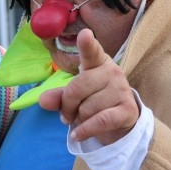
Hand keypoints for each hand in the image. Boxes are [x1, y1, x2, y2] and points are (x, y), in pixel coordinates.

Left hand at [39, 29, 139, 143]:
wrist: (121, 121)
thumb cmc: (95, 102)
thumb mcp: (75, 97)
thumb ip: (58, 96)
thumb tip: (43, 100)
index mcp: (98, 63)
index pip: (92, 52)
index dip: (87, 44)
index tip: (84, 34)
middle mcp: (112, 72)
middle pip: (77, 88)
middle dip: (67, 106)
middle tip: (67, 115)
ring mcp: (122, 90)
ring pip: (87, 108)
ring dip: (79, 120)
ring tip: (83, 120)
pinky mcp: (127, 110)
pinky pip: (99, 121)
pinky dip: (85, 130)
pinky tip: (78, 134)